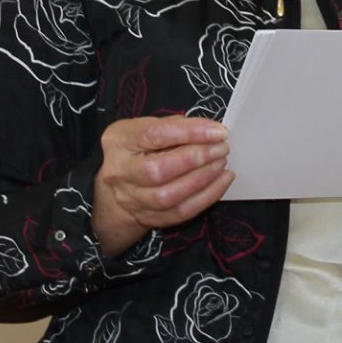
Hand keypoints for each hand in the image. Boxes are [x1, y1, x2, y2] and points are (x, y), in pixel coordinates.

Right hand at [92, 116, 233, 258]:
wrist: (119, 186)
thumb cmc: (139, 148)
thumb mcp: (147, 126)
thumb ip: (176, 125)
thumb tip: (211, 130)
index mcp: (119, 141)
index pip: (153, 135)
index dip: (189, 133)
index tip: (217, 131)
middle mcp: (120, 172)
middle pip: (157, 170)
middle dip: (196, 159)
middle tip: (221, 148)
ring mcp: (132, 199)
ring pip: (169, 196)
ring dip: (203, 179)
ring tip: (221, 163)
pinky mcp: (148, 217)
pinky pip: (181, 212)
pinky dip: (207, 196)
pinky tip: (222, 181)